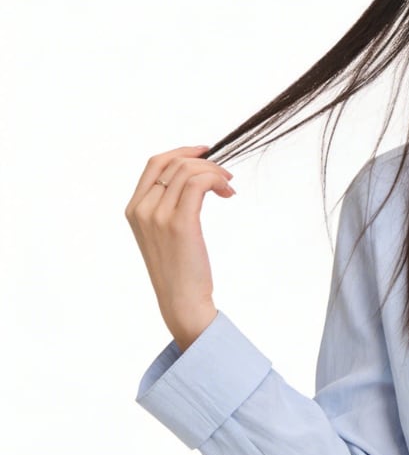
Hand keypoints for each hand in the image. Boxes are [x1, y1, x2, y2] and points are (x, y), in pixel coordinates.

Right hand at [124, 144, 234, 350]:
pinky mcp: (179, 223)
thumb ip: (169, 209)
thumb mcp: (165, 236)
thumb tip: (196, 183)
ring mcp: (158, 215)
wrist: (181, 302)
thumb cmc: (180, 273)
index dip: (181, 152)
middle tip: (226, 176)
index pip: (155, 164)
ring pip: (187, 171)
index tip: (206, 152)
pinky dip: (215, 180)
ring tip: (229, 187)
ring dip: (214, 172)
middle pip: (172, 163)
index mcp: (134, 208)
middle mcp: (142, 208)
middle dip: (203, 162)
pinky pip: (197, 184)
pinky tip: (227, 192)